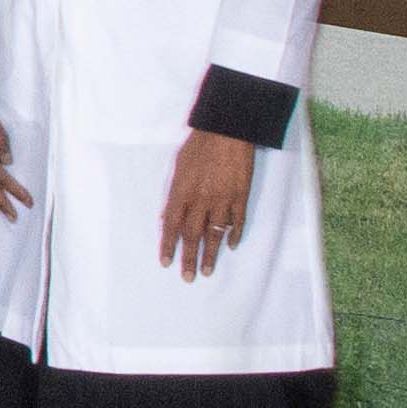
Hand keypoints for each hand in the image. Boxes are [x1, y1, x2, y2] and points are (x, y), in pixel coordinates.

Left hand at [161, 128, 258, 279]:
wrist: (227, 130)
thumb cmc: (199, 146)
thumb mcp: (179, 167)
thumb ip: (174, 193)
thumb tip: (168, 214)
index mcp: (181, 191)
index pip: (171, 225)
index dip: (168, 245)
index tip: (166, 262)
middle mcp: (200, 199)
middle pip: (192, 235)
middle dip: (188, 258)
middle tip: (187, 277)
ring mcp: (222, 199)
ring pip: (215, 233)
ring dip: (210, 254)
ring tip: (207, 271)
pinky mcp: (241, 196)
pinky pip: (237, 221)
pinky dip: (234, 234)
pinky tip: (231, 246)